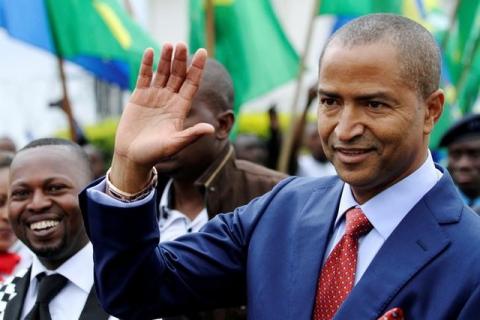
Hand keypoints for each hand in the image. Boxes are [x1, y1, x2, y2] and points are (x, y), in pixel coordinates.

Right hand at [110, 43, 213, 192]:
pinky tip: (150, 52)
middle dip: (181, 60)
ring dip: (166, 59)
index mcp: (180, 108)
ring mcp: (154, 97)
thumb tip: (211, 128)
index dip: (197, 68)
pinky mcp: (139, 97)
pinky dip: (147, 65)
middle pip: (178, 75)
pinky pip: (145, 77)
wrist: (132, 157)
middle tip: (182, 44)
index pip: (192, 84)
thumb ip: (191, 134)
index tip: (203, 52)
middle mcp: (170, 100)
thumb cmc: (155, 154)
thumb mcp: (175, 144)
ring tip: (170, 44)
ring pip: (163, 73)